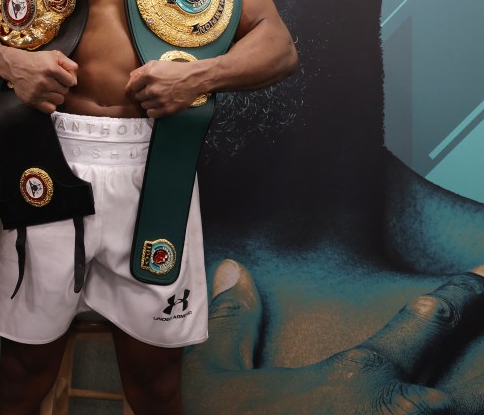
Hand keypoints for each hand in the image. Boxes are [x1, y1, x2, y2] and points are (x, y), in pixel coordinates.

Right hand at [2, 49, 77, 113]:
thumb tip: (76, 77)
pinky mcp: (31, 100)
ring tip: (49, 89)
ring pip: (59, 100)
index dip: (67, 79)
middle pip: (65, 91)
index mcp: (52, 69)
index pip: (71, 82)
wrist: (15, 66)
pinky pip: (50, 109)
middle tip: (53, 82)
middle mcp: (45, 82)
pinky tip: (46, 97)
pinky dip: (50, 105)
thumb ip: (68, 63)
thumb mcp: (54, 55)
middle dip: (61, 86)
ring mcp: (38, 92)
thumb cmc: (36, 60)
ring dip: (56, 95)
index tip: (61, 77)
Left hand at [125, 59, 203, 117]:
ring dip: (148, 102)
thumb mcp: (156, 64)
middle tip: (151, 91)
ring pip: (144, 106)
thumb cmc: (174, 70)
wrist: (193, 79)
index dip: (134, 87)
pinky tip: (158, 105)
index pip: (131, 87)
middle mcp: (152, 89)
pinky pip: (151, 114)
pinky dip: (153, 110)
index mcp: (148, 76)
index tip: (138, 88)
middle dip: (142, 94)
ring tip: (157, 97)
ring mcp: (159, 100)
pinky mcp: (166, 109)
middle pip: (137, 97)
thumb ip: (141, 70)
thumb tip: (130, 79)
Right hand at [183, 259, 483, 414]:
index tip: (483, 273)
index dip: (463, 291)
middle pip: (479, 380)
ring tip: (482, 379)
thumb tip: (232, 271)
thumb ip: (228, 324)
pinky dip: (459, 413)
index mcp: (361, 380)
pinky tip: (452, 407)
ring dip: (479, 392)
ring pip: (469, 412)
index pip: (427, 321)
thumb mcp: (215, 382)